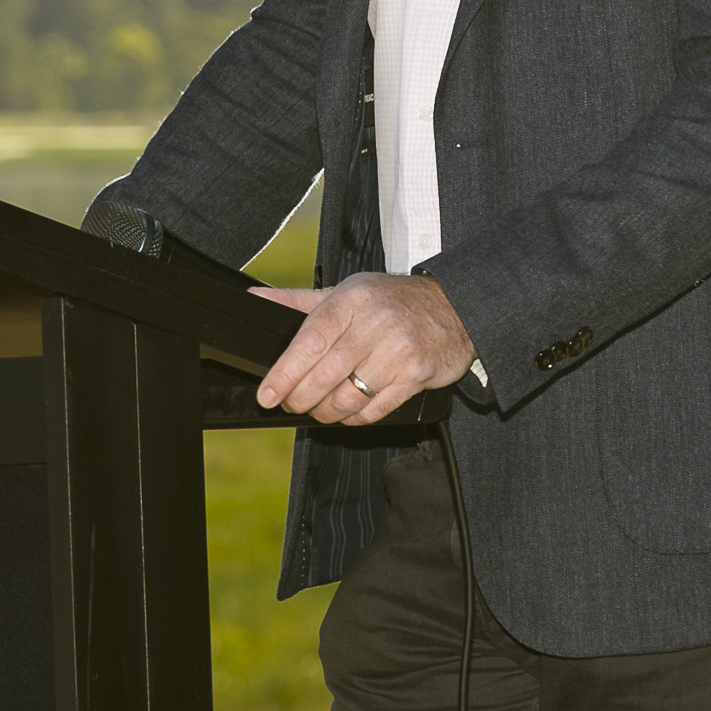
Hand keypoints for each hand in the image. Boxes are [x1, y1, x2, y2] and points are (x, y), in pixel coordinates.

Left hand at [251, 273, 476, 428]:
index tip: (267, 393)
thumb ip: (298, 300)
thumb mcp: (345, 291)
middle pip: (325, 375)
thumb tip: (255, 300)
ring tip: (317, 410)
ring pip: (348, 397)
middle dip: (300, 398)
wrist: (454, 306)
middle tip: (289, 404)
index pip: (309, 341)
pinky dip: (354, 418)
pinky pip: (374, 410)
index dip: (284, 372)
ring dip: (325, 412)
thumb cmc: (392, 300)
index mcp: (350, 301)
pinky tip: (346, 413)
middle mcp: (373, 325)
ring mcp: (396, 351)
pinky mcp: (415, 376)